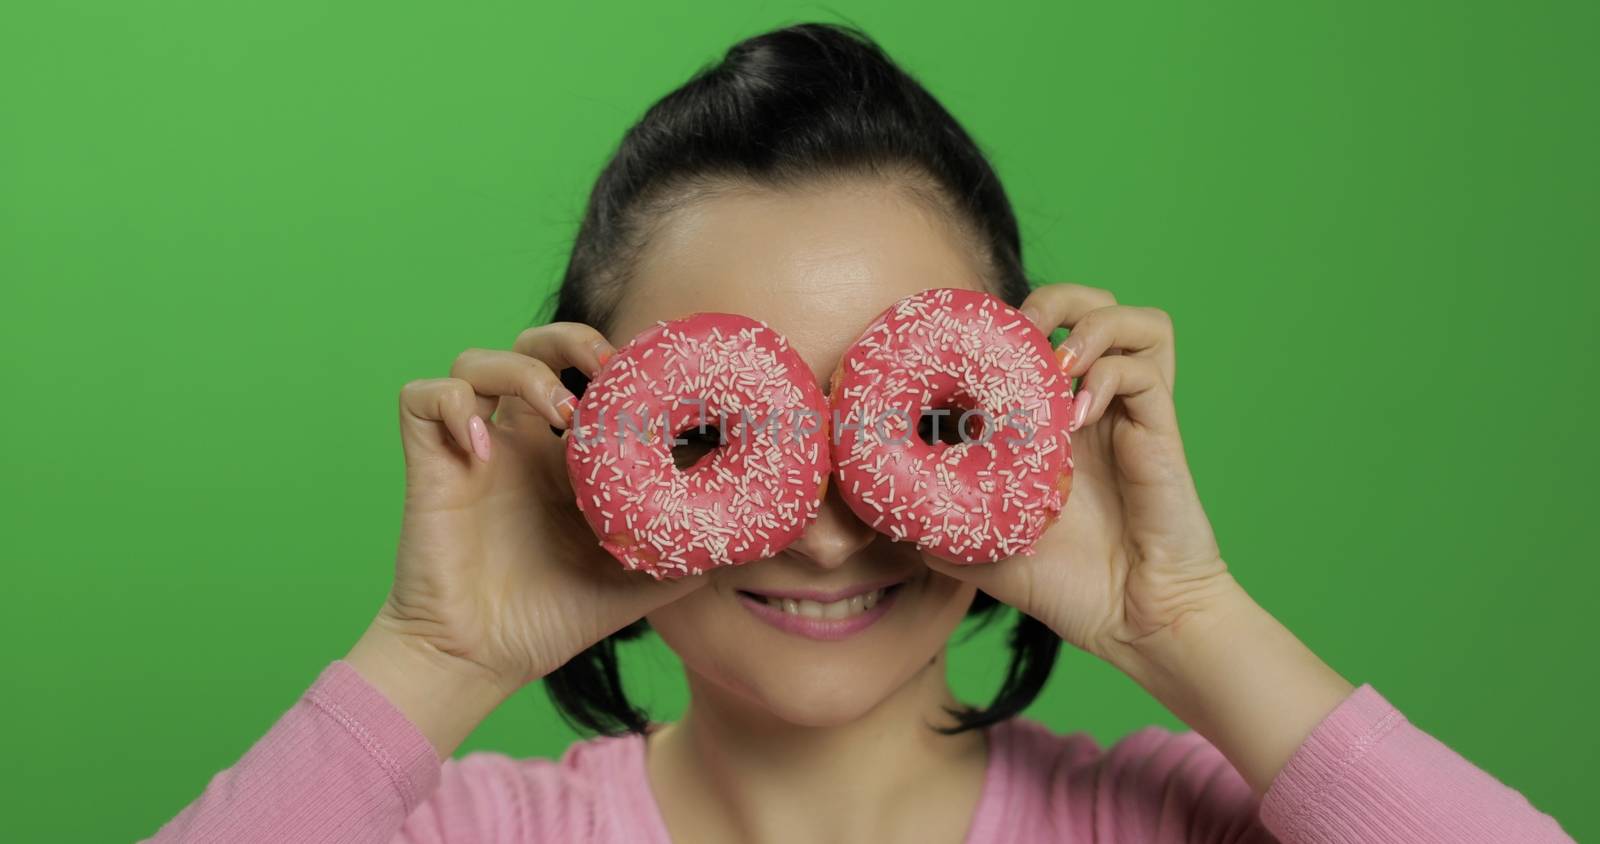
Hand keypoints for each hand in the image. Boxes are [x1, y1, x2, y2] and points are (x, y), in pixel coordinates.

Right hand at [347, 322, 705, 755]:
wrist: (482, 661)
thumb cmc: (558, 617)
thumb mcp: (647, 576)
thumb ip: (699, 547)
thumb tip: (767, 532)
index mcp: (566, 454)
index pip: (589, 375)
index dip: (619, 358)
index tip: (658, 371)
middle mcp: (519, 439)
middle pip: (532, 344)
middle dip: (571, 340)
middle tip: (607, 371)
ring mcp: (472, 446)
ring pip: (475, 357)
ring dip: (520, 369)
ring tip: (558, 415)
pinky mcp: (430, 462)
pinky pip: (423, 397)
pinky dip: (452, 405)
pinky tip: (483, 449)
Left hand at [927, 283, 1351, 790]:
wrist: (1134, 622)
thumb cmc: (1065, 586)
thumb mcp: (982, 550)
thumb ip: (936, 526)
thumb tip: (876, 515)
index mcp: (1054, 419)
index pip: (1037, 337)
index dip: (1003, 327)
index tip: (963, 352)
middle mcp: (1096, 405)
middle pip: (1091, 304)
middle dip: (1051, 299)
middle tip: (1020, 337)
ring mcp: (1132, 415)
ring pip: (1134, 322)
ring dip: (1089, 324)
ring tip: (1056, 365)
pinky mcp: (1161, 430)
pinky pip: (1145, 370)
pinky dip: (1108, 375)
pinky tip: (1077, 414)